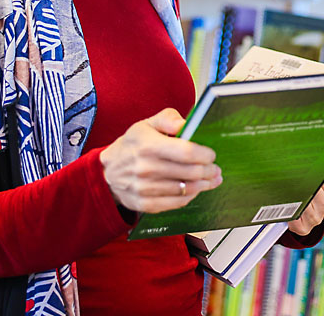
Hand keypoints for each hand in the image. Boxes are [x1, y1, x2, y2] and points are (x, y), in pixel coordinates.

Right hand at [99, 107, 222, 212]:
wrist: (108, 171)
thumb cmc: (132, 145)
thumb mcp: (146, 124)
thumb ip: (168, 119)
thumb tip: (186, 124)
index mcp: (148, 145)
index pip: (187, 152)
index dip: (205, 154)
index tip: (211, 154)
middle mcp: (146, 168)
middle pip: (191, 172)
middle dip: (209, 171)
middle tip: (215, 169)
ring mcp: (145, 188)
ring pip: (186, 189)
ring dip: (204, 185)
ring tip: (211, 180)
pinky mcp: (145, 204)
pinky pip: (176, 203)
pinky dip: (189, 196)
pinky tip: (194, 190)